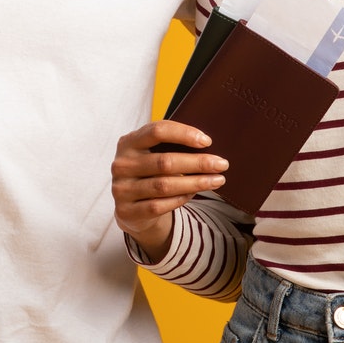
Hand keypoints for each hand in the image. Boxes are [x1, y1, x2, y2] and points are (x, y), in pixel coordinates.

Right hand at [111, 121, 226, 260]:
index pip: (157, 131)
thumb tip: (207, 144)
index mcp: (128, 142)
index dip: (184, 134)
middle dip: (198, 163)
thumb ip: (170, 147)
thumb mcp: (152, 154)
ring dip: (195, 183)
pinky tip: (195, 193)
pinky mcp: (126, 211)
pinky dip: (180, 199)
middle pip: (165, 162)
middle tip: (222, 164)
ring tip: (217, 180)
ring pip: (164, 186)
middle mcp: (121, 164)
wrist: (130, 207)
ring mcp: (121, 189)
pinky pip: (159, 206)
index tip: (208, 141)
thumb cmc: (150, 173)